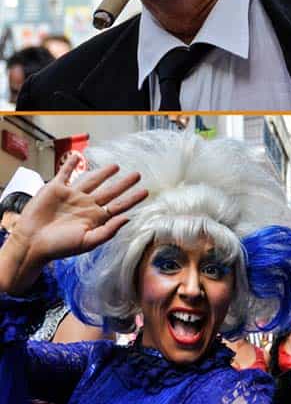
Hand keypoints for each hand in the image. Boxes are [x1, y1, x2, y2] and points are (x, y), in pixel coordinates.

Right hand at [0, 153, 146, 294]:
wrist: (32, 243)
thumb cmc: (59, 247)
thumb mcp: (87, 242)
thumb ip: (108, 231)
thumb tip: (127, 218)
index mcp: (95, 218)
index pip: (118, 206)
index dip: (132, 199)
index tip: (145, 191)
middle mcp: (86, 205)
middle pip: (109, 191)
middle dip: (123, 183)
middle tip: (137, 174)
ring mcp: (72, 196)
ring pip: (91, 180)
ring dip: (103, 173)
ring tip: (116, 166)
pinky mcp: (56, 189)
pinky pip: (65, 173)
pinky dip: (70, 164)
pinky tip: (77, 156)